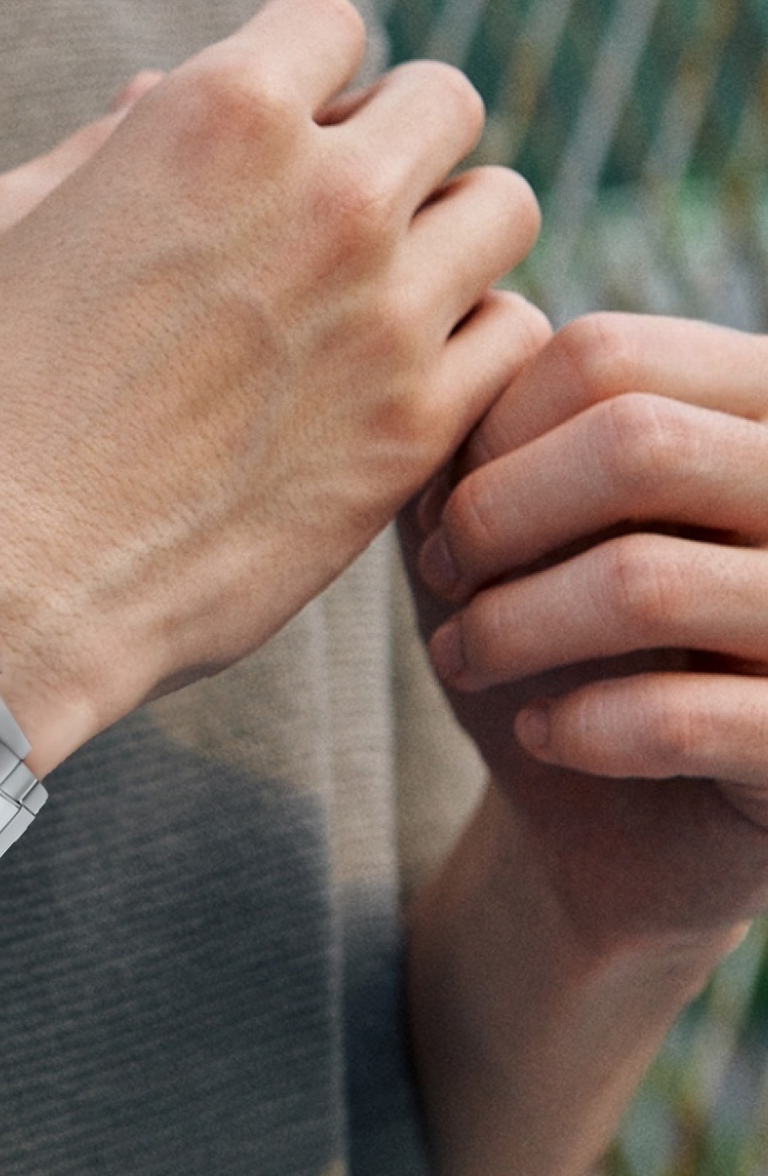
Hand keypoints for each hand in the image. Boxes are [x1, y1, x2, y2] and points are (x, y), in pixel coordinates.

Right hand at [0, 0, 544, 771]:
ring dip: (446, 238)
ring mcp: (383, 322)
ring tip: (377, 298)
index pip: (328, 23)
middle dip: (390, 145)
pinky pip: (516, 340)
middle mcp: (326, 202)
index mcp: (215, 119)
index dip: (297, 78)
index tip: (272, 142)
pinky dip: (473, 346)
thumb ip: (100, 149)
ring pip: (501, 211)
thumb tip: (159, 99)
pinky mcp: (409, 438)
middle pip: (443, 104)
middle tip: (330, 221)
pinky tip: (401, 382)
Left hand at [408, 313, 767, 950]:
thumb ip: (489, 440)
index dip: (487, 433)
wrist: (632, 819)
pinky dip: (578, 729)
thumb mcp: (516, 531)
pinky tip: (543, 736)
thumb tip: (454, 379)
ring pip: (645, 581)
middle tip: (445, 579)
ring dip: (509, 628)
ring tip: (465, 657)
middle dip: (493, 517)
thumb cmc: (567, 645)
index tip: (439, 513)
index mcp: (759, 410)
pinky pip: (683, 719)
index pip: (608, 356)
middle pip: (632, 443)